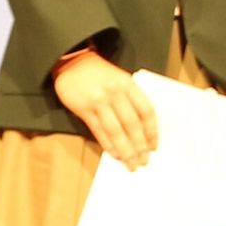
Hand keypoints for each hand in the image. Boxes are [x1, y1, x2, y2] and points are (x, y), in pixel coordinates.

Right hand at [52, 50, 158, 168]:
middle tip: (143, 160)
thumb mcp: (120, 79)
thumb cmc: (99, 73)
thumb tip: (141, 130)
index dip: (152, 131)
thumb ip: (131, 99)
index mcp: (128, 84)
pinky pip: (99, 131)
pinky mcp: (83, 109)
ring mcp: (98, 101)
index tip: (153, 146)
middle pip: (132, 124)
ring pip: (116, 131)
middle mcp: (115, 92)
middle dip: (139, 146)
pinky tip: (114, 154)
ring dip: (125, 150)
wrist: (72, 62)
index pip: (145, 111)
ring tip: (130, 163)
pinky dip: (107, 145)